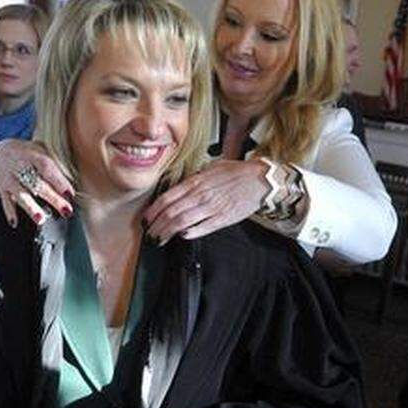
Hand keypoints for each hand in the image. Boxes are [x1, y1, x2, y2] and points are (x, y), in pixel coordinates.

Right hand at [0, 139, 73, 226]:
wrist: (0, 152)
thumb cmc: (28, 153)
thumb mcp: (41, 150)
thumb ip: (53, 166)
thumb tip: (70, 186)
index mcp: (32, 155)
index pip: (47, 168)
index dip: (59, 181)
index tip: (70, 194)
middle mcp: (19, 166)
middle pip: (37, 184)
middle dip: (52, 198)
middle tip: (66, 211)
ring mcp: (9, 178)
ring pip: (20, 194)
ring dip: (31, 207)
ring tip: (40, 219)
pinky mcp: (2, 188)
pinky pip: (5, 201)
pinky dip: (9, 212)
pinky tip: (14, 223)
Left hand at [143, 159, 269, 244]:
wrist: (260, 180)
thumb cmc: (237, 173)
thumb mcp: (211, 168)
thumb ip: (194, 179)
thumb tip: (180, 188)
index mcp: (195, 182)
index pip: (167, 198)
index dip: (153, 211)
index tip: (146, 219)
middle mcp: (200, 195)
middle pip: (170, 213)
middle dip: (156, 226)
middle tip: (149, 234)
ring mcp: (211, 207)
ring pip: (182, 222)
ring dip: (167, 232)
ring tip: (159, 240)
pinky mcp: (223, 218)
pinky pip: (202, 228)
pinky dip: (189, 233)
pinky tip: (182, 236)